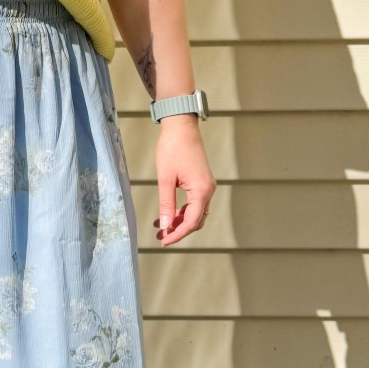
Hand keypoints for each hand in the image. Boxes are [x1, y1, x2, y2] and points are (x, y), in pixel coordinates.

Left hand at [153, 116, 214, 245]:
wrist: (181, 127)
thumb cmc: (172, 149)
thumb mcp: (165, 179)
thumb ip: (166, 204)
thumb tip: (165, 225)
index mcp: (201, 191)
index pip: (191, 222)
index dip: (177, 234)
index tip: (163, 240)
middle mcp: (208, 190)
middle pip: (196, 220)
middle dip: (179, 230)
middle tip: (160, 236)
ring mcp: (207, 186)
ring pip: (195, 213)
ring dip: (179, 221)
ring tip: (160, 226)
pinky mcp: (202, 182)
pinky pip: (194, 203)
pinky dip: (181, 211)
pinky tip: (167, 214)